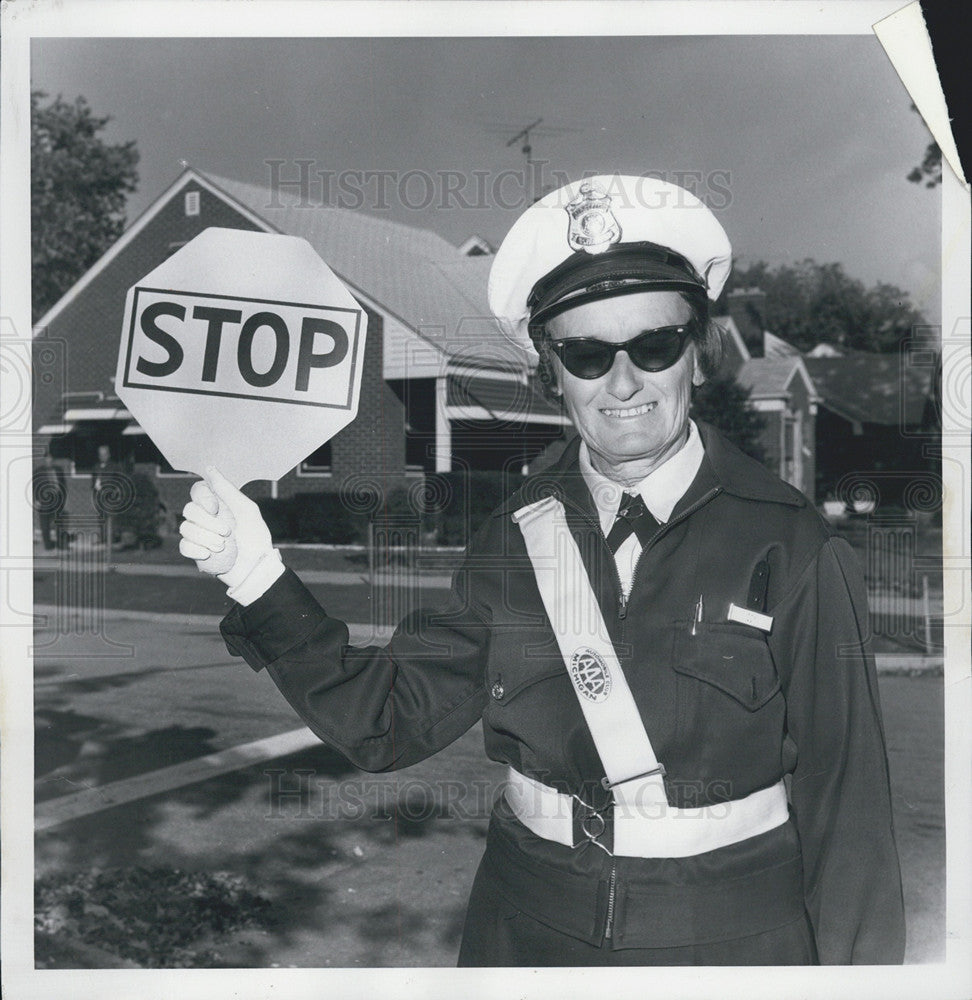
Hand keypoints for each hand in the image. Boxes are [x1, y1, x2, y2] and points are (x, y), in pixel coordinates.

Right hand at [179, 466, 273, 588]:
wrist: (256, 568)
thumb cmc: (256, 538)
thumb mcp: (246, 510)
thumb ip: (227, 490)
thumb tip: (210, 468)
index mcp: (218, 504)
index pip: (198, 491)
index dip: (202, 497)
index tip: (215, 508)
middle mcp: (206, 517)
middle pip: (189, 509)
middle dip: (207, 522)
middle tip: (227, 532)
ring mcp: (199, 535)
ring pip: (185, 528)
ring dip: (205, 537)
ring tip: (222, 546)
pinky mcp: (196, 552)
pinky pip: (184, 546)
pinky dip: (195, 549)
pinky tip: (208, 554)